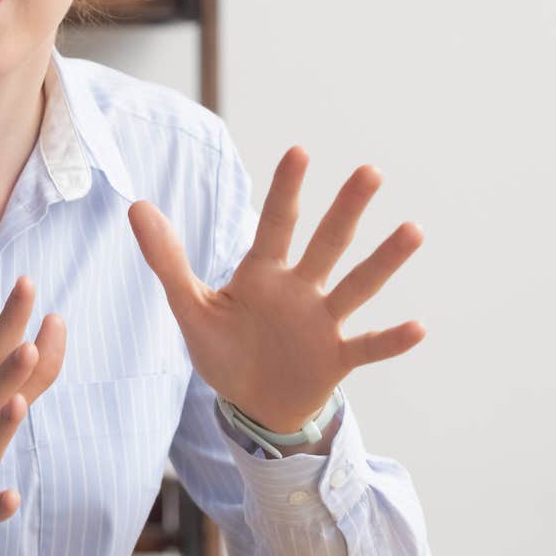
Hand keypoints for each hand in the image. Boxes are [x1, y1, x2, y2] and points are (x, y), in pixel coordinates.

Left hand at [129, 147, 423, 433]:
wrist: (250, 405)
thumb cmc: (224, 350)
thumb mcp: (190, 307)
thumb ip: (167, 260)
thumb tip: (136, 205)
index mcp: (263, 273)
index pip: (275, 224)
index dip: (285, 190)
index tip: (299, 151)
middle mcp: (300, 289)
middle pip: (326, 243)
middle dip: (346, 209)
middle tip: (370, 172)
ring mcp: (322, 323)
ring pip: (356, 286)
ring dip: (383, 261)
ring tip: (412, 229)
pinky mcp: (336, 359)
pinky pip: (367, 347)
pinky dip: (391, 340)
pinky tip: (418, 327)